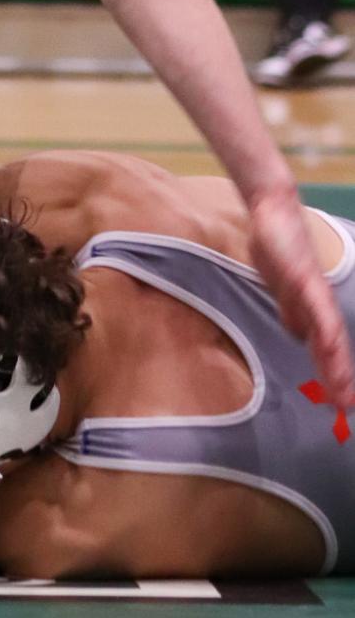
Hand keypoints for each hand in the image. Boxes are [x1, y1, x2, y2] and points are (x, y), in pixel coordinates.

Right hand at [249, 185, 354, 408]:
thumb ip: (292, 310)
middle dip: (339, 379)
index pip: (329, 347)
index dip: (335, 374)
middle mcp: (320, 303)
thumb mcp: (282, 286)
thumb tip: (300, 336)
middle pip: (335, 348)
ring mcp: (315, 291)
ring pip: (331, 336)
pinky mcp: (305, 278)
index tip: (339, 402)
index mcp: (314, 307)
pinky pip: (318, 310)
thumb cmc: (276, 244)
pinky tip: (330, 348)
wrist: (273, 209)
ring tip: (342, 392)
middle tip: (345, 408)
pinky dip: (325, 332)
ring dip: (337, 365)